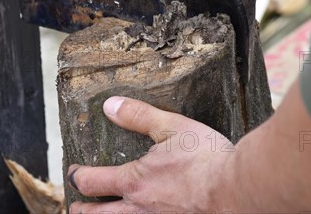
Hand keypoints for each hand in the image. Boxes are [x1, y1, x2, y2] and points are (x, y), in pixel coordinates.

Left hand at [67, 96, 236, 212]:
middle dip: (81, 208)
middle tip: (76, 203)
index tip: (74, 170)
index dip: (77, 176)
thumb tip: (110, 106)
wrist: (236, 189)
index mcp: (134, 181)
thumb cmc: (207, 158)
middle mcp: (138, 210)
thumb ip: (138, 116)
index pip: (90, 181)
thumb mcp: (172, 126)